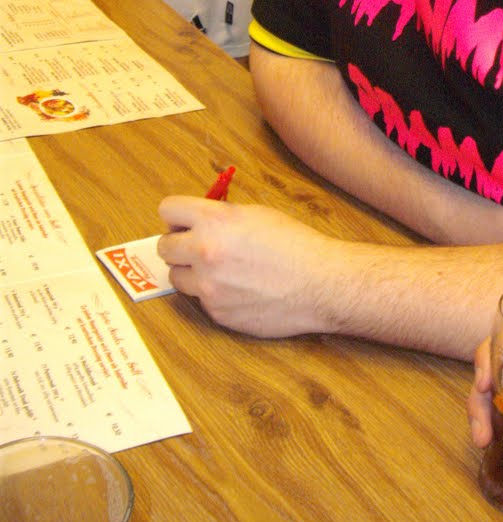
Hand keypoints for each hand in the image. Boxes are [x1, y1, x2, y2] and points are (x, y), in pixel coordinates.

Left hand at [156, 198, 334, 336]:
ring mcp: (208, 286)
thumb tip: (198, 220)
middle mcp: (204, 251)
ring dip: (191, 272)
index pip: (168, 208)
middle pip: (164, 246)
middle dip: (178, 244)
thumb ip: (221, 216)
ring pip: (176, 277)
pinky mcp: (216, 312)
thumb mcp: (256, 214)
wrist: (319, 283)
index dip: (176, 215)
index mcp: (215, 220)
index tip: (183, 221)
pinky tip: (238, 288)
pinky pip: (200, 299)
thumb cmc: (295, 244)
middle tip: (197, 246)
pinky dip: (212, 293)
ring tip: (219, 269)